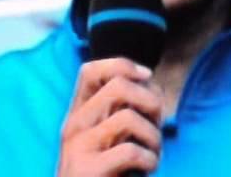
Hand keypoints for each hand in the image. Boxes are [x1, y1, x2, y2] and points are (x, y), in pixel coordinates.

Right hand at [57, 58, 162, 176]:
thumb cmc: (111, 176)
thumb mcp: (115, 138)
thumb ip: (126, 110)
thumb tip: (150, 83)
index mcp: (79, 116)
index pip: (89, 70)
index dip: (123, 65)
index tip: (147, 77)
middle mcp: (73, 127)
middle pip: (118, 85)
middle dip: (151, 102)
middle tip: (157, 126)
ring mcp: (76, 148)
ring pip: (128, 116)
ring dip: (154, 137)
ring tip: (154, 155)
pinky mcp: (85, 172)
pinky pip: (131, 151)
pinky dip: (150, 160)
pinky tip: (148, 171)